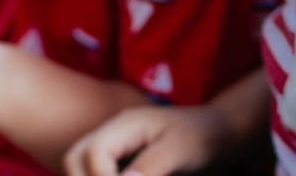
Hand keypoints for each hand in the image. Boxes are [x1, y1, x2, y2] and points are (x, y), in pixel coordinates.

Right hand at [64, 104, 231, 175]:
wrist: (221, 135)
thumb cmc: (204, 136)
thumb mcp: (182, 149)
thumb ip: (152, 166)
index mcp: (125, 125)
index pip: (93, 154)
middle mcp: (113, 135)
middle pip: (74, 160)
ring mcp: (115, 149)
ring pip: (80, 169)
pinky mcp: (122, 164)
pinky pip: (97, 173)